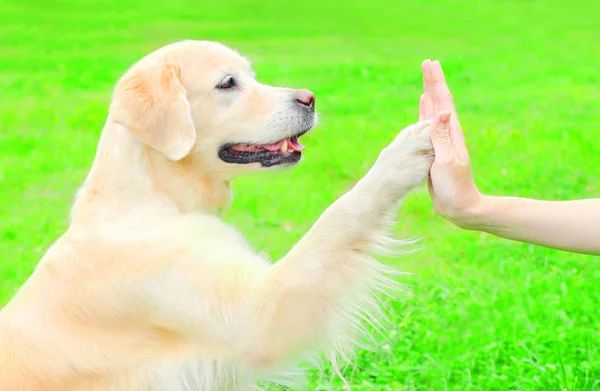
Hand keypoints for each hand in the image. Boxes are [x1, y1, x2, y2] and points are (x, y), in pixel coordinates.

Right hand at [420, 60, 482, 228]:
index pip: (443, 102)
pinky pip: (428, 124)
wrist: (460, 206)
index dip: (436, 83)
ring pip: (434, 110)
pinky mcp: (435, 148)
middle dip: (433, 82)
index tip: (431, 64)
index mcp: (451, 134)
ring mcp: (442, 140)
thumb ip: (442, 138)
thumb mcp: (447, 162)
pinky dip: (425, 111)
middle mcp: (448, 133)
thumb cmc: (455, 187)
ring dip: (430, 93)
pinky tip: (423, 105)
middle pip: (439, 101)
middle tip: (427, 63)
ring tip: (426, 78)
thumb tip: (442, 113)